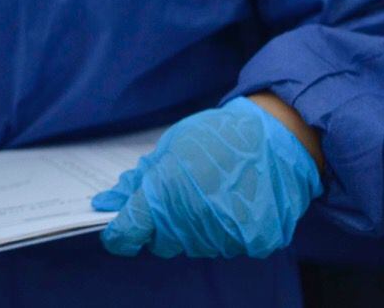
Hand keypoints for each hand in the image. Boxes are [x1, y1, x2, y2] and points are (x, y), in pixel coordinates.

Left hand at [92, 97, 322, 258]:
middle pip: (162, 243)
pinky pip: (227, 246)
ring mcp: (226, 235)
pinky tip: (235, 204)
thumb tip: (106, 205)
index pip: (130, 230)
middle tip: (180, 196)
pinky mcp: (254, 243)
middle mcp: (194, 219)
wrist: (277, 138)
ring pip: (194, 246)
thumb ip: (139, 181)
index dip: (119, 235)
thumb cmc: (218, 137)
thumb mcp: (170, 148)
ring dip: (195, 228)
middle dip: (162, 225)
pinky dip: (226, 231)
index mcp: (167, 191)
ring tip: (213, 195)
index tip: (116, 233)